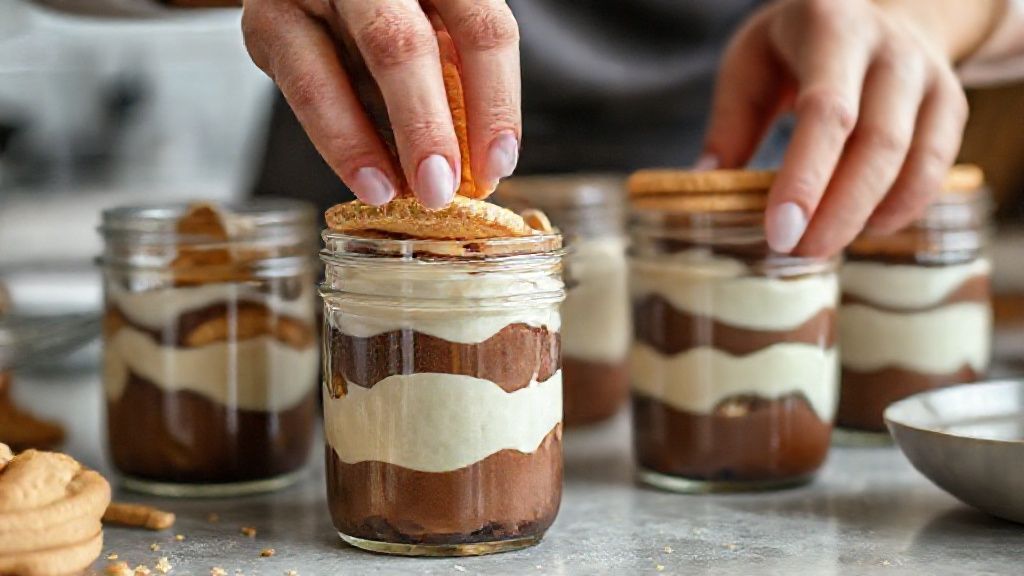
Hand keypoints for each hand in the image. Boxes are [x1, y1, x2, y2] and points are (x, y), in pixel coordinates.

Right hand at [242, 0, 520, 208]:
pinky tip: (364, 178)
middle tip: (439, 190)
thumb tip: (475, 165)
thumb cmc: (396, 16)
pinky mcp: (268, 24)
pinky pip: (303, 89)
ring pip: (336, 69)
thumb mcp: (437, 31)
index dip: (495, 102)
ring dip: (365, 144)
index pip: (481, 28)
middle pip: (403, 45)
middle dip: (425, 128)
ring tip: (392, 193)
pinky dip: (337, 141)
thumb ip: (455, 80)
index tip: (496, 165)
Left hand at [703, 0, 1000, 256]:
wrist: (879, 10)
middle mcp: (890, 48)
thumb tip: (705, 185)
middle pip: (877, 141)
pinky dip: (903, 205)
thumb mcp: (751, 63)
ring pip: (913, 157)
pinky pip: (936, 165)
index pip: (825, 110)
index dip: (806, 177)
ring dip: (868, 213)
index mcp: (831, 27)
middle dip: (839, 208)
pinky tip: (868, 227)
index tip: (780, 231)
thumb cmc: (798, 46)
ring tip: (824, 247)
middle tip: (801, 252)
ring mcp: (928, 75)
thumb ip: (731, 122)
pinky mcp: (952, 103)